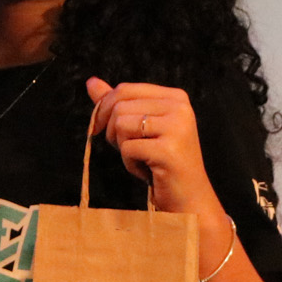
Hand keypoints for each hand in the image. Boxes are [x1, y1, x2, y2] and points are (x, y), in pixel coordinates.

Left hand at [85, 76, 225, 223]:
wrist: (189, 199)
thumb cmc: (163, 163)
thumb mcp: (141, 128)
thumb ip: (119, 104)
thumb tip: (91, 82)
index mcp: (175, 97)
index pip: (125, 89)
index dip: (104, 109)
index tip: (102, 129)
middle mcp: (178, 107)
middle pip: (120, 106)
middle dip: (113, 131)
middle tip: (129, 150)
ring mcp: (176, 127)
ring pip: (120, 125)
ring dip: (123, 149)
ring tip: (142, 159)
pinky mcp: (168, 149)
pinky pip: (128, 149)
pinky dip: (130, 164)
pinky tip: (147, 171)